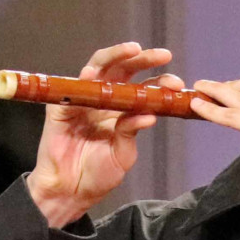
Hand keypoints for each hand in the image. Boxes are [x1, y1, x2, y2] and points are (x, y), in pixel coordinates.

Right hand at [27, 41, 177, 228]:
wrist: (71, 190)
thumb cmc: (98, 174)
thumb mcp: (122, 154)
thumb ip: (131, 132)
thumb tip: (149, 116)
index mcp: (123, 109)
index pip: (144, 88)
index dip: (160, 82)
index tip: (178, 84)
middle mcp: (104, 99)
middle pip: (124, 69)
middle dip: (144, 59)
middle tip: (163, 55)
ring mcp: (83, 99)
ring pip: (100, 67)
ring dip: (116, 55)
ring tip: (134, 49)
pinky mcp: (62, 106)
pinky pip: (74, 88)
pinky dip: (85, 79)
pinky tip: (93, 74)